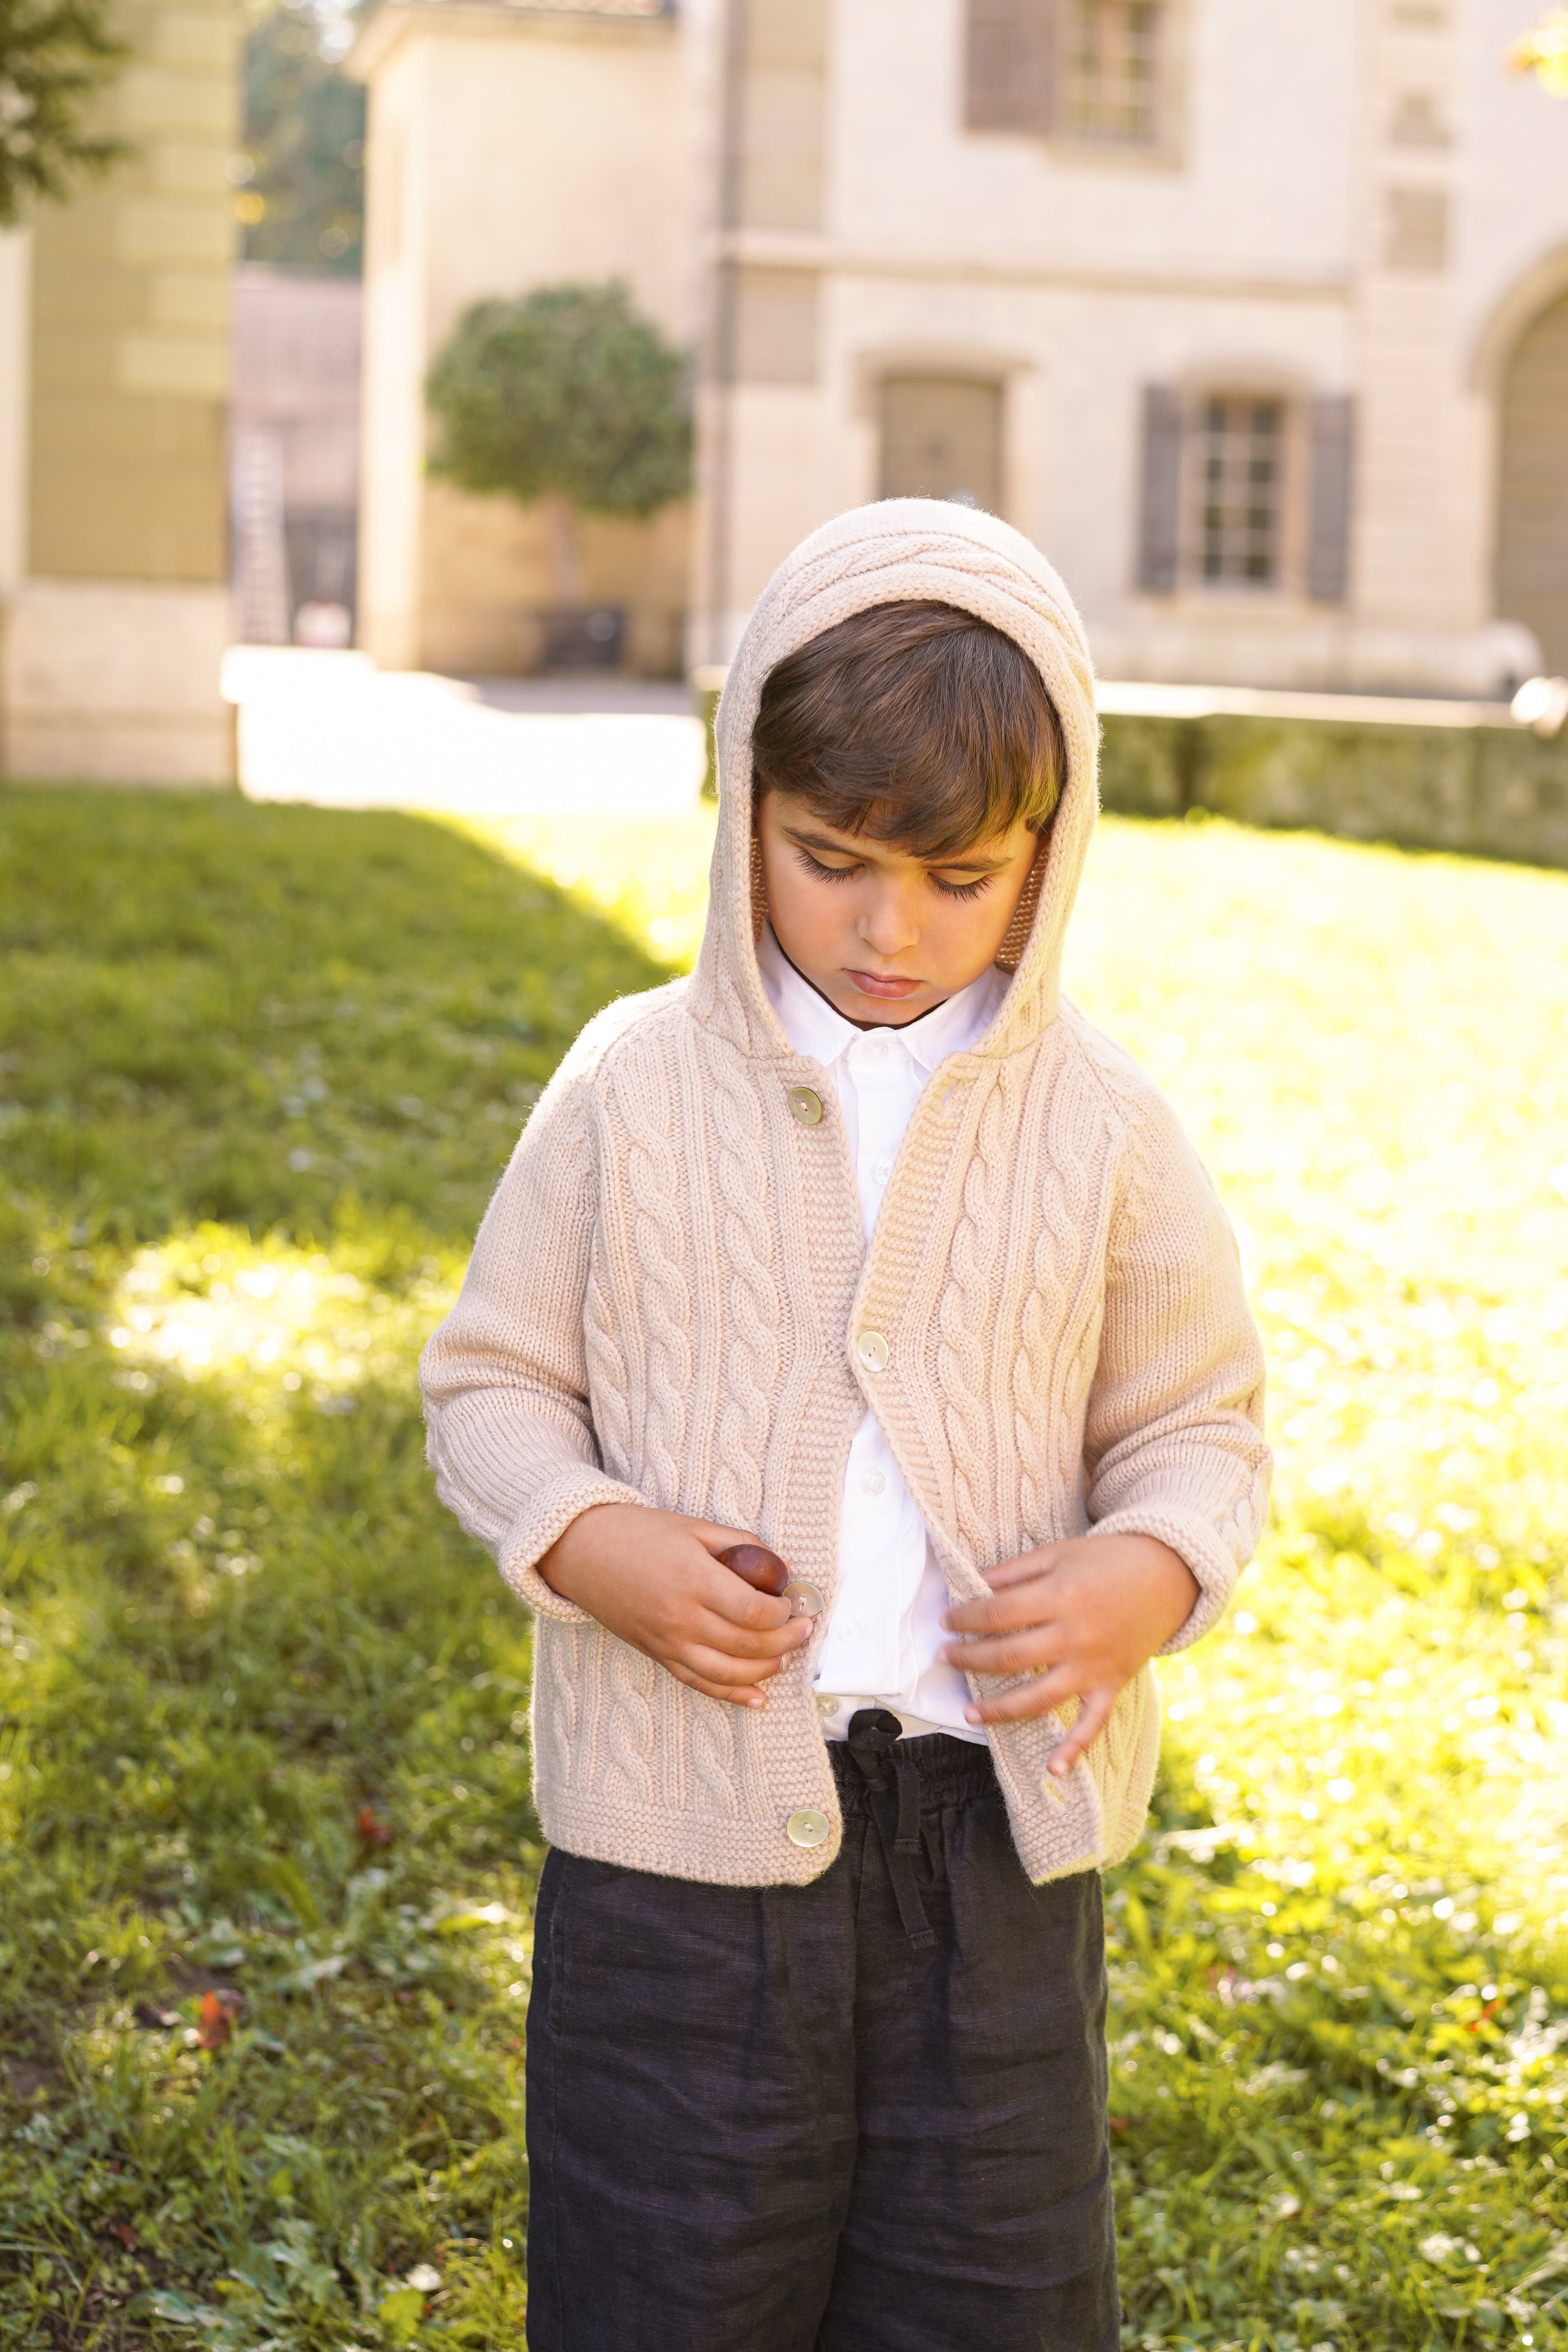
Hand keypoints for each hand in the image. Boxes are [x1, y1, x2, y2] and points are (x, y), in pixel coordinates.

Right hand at [538, 1503, 814, 1707]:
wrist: (583, 1552)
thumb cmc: (638, 1533)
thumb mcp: (693, 1527)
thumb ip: (737, 1544)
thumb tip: (777, 1567)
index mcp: (693, 1580)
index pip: (753, 1610)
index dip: (782, 1612)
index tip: (794, 1603)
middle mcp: (681, 1617)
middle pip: (747, 1645)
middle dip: (785, 1640)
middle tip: (804, 1629)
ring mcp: (667, 1642)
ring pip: (727, 1673)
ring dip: (764, 1670)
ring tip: (786, 1658)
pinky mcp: (657, 1655)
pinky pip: (698, 1683)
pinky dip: (731, 1695)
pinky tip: (757, 1698)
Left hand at [941, 1535, 1197, 1771]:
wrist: (1166, 1575)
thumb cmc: (1105, 1559)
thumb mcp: (1057, 1553)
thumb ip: (1014, 1571)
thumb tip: (973, 1585)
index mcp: (1059, 1596)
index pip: (996, 1614)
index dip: (964, 1618)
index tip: (945, 1621)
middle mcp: (1074, 1635)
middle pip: (1008, 1656)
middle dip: (969, 1659)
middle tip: (944, 1657)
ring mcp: (1093, 1665)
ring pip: (1038, 1697)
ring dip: (1000, 1709)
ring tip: (969, 1714)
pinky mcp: (1112, 1683)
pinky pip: (1092, 1723)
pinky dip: (1075, 1748)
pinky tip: (1052, 1768)